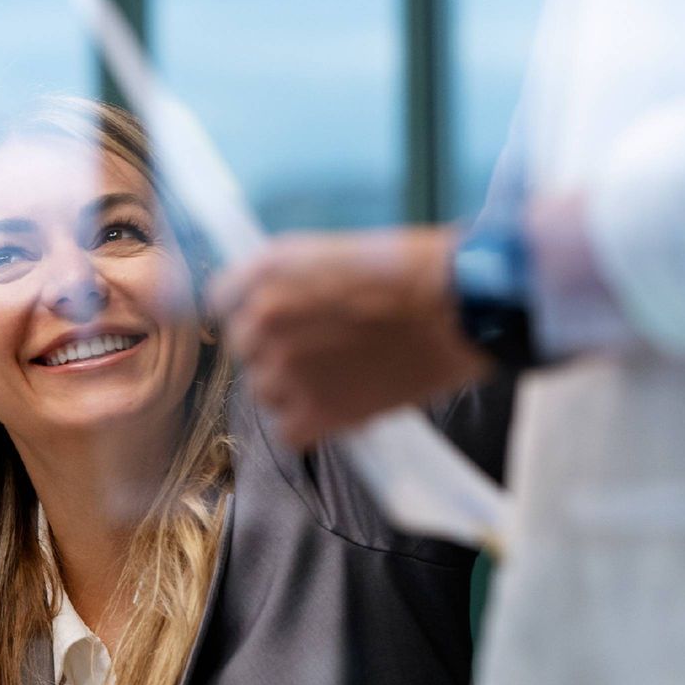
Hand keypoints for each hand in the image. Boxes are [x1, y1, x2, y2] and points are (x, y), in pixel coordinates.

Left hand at [212, 225, 491, 448]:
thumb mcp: (334, 252)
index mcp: (265, 271)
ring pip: (264, 392)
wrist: (460, 306)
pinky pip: (289, 432)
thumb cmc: (413, 271)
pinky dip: (312, 425)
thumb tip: (268, 305)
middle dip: (278, 351)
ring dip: (293, 390)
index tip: (281, 319)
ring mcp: (284, 369)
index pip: (224, 300)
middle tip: (325, 349)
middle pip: (245, 350)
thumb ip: (290, 279)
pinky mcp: (313, 412)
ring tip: (341, 376)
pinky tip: (341, 406)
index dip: (255, 312)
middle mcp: (263, 319)